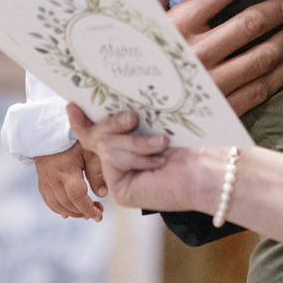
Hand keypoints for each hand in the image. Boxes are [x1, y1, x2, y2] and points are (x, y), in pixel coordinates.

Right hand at [33, 142, 106, 221]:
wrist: (48, 130)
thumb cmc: (71, 139)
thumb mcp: (88, 150)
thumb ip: (96, 172)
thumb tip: (103, 193)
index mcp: (67, 172)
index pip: (77, 197)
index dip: (88, 209)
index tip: (99, 215)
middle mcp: (54, 180)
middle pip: (68, 205)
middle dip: (83, 212)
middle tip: (97, 211)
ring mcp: (46, 182)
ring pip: (58, 206)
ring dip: (72, 212)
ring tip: (85, 211)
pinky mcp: (42, 182)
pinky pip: (49, 201)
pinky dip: (59, 209)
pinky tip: (68, 211)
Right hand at [67, 103, 217, 213]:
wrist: (210, 168)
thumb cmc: (193, 142)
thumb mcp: (156, 118)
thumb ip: (129, 111)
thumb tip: (101, 93)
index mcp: (129, 142)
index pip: (99, 131)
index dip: (83, 120)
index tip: (72, 106)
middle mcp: (121, 162)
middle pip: (96, 136)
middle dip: (110, 123)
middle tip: (133, 117)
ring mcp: (119, 177)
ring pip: (106, 146)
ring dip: (137, 142)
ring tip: (163, 144)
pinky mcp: (121, 190)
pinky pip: (114, 160)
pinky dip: (138, 156)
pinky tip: (158, 162)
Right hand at [143, 0, 282, 115]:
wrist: (121, 111)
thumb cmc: (130, 56)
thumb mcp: (136, 13)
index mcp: (175, 24)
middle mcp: (195, 53)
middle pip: (250, 23)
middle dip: (282, 7)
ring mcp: (209, 85)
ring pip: (261, 57)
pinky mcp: (219, 111)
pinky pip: (258, 90)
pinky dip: (281, 74)